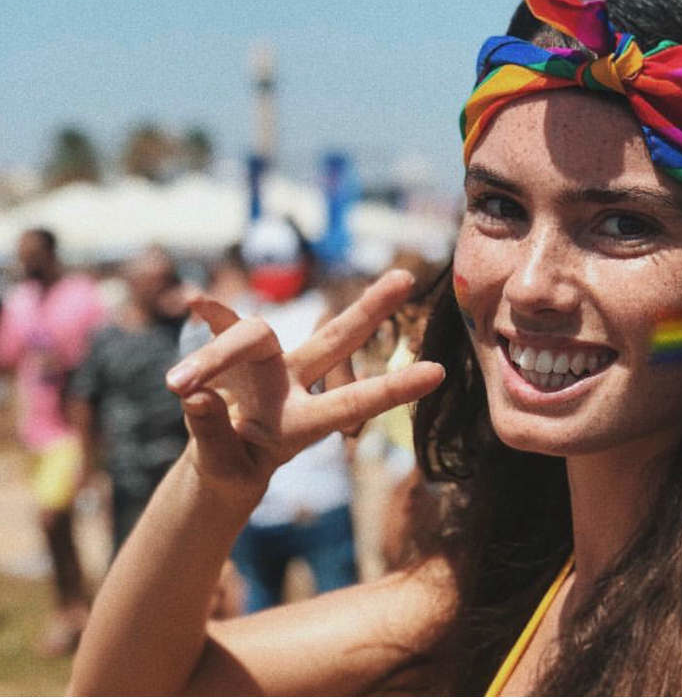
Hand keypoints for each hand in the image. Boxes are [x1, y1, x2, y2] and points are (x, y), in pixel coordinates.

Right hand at [165, 270, 444, 497]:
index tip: (439, 372)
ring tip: (178, 386)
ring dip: (215, 354)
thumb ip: (212, 435)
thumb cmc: (233, 468)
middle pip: (335, 339)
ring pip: (253, 336)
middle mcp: (293, 386)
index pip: (352, 403)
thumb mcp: (224, 468)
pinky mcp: (233, 354)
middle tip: (406, 276)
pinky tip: (196, 303)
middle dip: (370, 309)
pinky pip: (223, 327)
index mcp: (304, 425)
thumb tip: (196, 395)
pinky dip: (212, 317)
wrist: (220, 457)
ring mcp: (266, 366)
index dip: (393, 389)